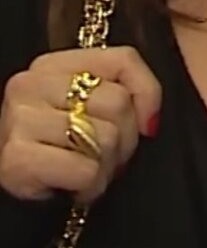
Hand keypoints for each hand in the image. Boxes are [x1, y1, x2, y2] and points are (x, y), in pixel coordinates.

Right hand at [0, 45, 161, 205]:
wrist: (8, 189)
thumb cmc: (56, 146)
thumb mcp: (87, 108)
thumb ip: (125, 91)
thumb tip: (151, 120)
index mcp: (51, 64)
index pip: (123, 59)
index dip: (147, 92)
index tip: (146, 122)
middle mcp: (31, 84)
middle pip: (118, 102)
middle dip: (126, 138)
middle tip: (107, 155)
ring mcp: (20, 119)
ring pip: (106, 137)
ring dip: (107, 166)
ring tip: (88, 170)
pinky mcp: (16, 158)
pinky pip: (86, 171)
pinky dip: (91, 186)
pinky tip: (74, 187)